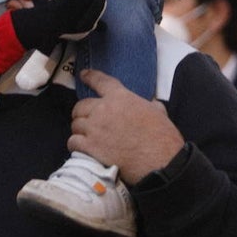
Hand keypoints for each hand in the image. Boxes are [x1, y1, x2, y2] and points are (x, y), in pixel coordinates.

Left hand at [68, 69, 184, 184]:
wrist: (160, 161)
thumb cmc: (162, 137)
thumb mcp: (158, 112)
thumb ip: (150, 105)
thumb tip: (152, 104)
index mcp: (121, 97)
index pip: (100, 81)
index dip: (90, 77)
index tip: (83, 75)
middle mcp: (104, 109)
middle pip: (80, 106)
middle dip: (82, 113)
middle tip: (88, 122)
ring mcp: (95, 128)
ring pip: (75, 125)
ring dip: (80, 131)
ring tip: (87, 138)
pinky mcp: (90, 147)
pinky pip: (73, 142)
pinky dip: (76, 146)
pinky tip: (83, 150)